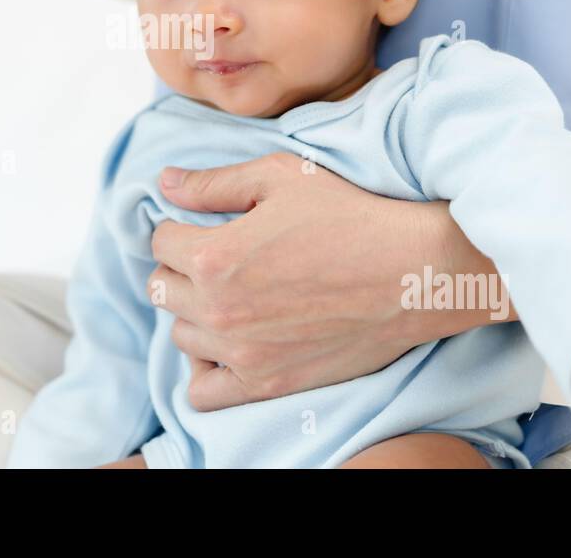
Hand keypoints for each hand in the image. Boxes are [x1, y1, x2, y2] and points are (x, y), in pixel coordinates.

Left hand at [150, 153, 508, 410]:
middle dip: (182, 268)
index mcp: (214, 256)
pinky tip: (227, 345)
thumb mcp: (280, 178)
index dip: (180, 227)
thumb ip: (214, 184)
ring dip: (194, 314)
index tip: (204, 226)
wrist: (410, 273)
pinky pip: (204, 393)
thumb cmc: (349, 217)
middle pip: (163, 288)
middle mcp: (218, 310)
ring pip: (181, 336)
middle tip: (218, 259)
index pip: (160, 242)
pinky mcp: (267, 383)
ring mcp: (241, 353)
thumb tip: (165, 183)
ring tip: (228, 297)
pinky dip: (206, 370)